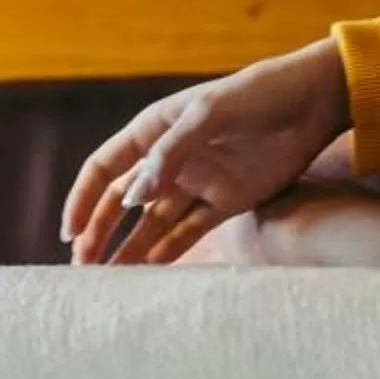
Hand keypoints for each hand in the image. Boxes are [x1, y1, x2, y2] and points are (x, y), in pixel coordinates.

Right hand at [61, 40, 350, 265]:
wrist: (310, 103)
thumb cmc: (254, 96)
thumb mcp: (208, 115)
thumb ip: (170, 154)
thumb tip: (133, 199)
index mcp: (153, 129)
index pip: (104, 168)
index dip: (83, 199)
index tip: (69, 234)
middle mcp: (169, 159)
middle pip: (122, 202)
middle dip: (100, 233)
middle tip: (83, 269)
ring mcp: (196, 182)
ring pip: (151, 224)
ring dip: (130, 249)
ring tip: (111, 282)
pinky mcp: (225, 202)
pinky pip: (188, 232)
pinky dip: (167, 252)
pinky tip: (150, 273)